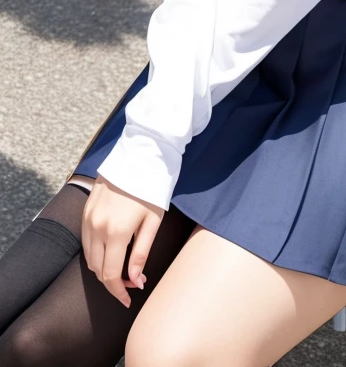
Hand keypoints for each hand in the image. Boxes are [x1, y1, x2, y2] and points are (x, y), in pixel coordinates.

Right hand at [82, 174, 164, 306]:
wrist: (140, 154)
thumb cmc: (152, 188)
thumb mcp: (153, 223)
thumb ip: (141, 254)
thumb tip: (135, 281)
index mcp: (116, 233)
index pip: (110, 275)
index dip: (118, 292)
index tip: (127, 300)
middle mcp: (96, 227)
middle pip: (96, 269)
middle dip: (111, 282)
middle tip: (130, 283)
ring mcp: (88, 217)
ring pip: (88, 256)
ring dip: (102, 267)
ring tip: (121, 268)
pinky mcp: (85, 209)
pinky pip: (85, 240)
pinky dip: (94, 251)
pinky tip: (110, 250)